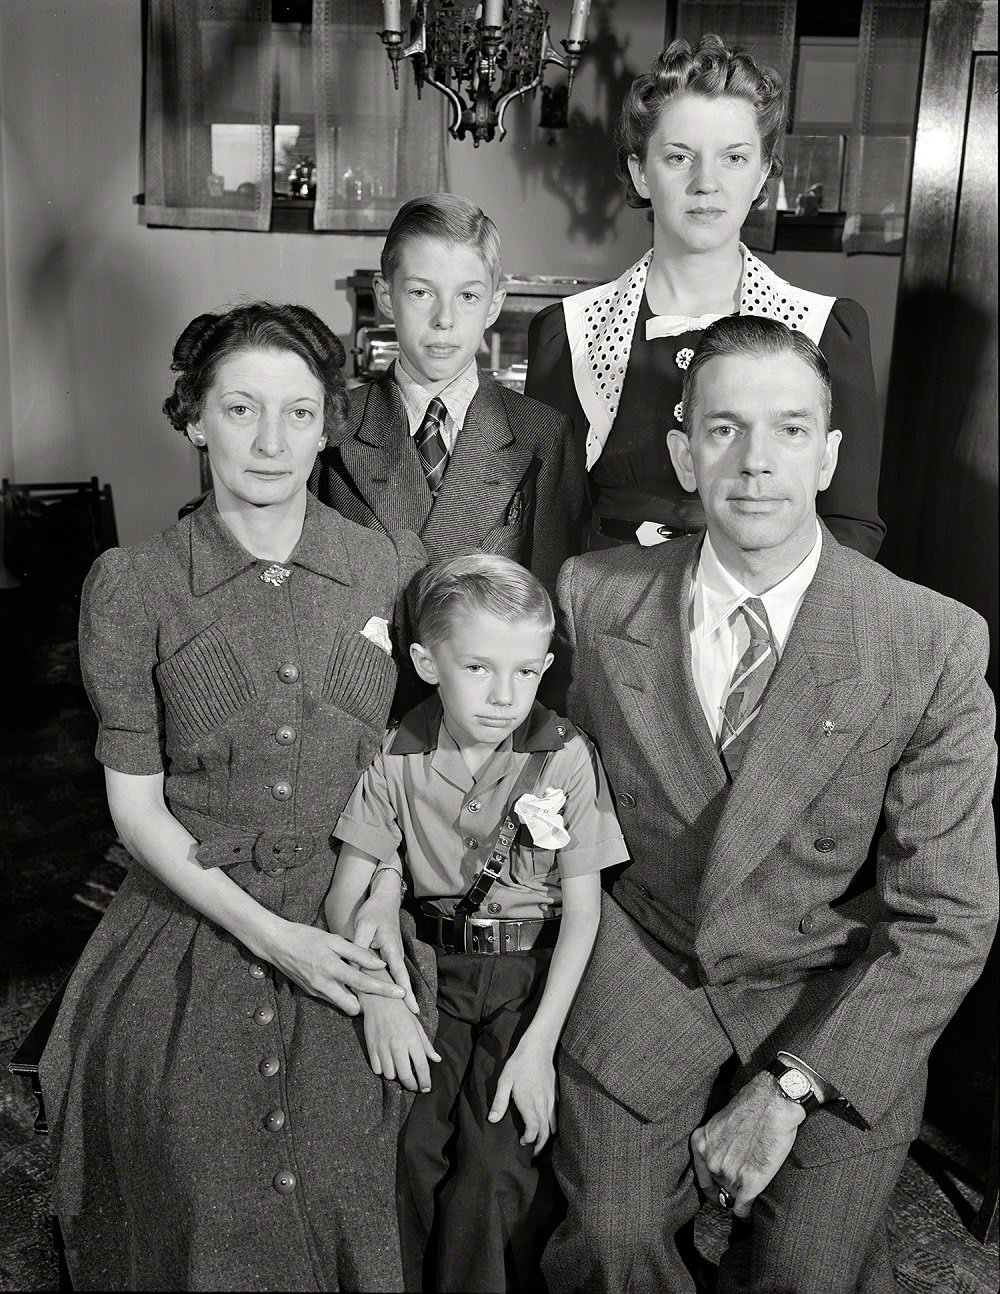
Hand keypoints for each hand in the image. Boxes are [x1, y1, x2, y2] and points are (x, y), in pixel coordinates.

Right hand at [266, 920, 405, 1015]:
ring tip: (362, 985)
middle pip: (353, 1007)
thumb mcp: (333, 939)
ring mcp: (316, 991)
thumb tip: (379, 963)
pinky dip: (341, 993)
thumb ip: (357, 952)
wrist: (276, 944)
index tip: (400, 994)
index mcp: (332, 969)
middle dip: (367, 1003)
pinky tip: (345, 981)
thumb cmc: (306, 937)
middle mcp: (324, 985)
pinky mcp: (310, 993)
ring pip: (342, 1005)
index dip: (384, 990)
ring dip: (354, 999)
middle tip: (377, 992)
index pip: (364, 984)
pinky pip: (331, 999)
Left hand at [354, 883, 417, 1014]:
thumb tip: (355, 968)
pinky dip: (392, 986)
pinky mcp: (388, 955)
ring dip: (400, 995)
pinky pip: (391, 974)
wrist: (384, 899)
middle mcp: (396, 955)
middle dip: (406, 1001)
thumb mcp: (364, 926)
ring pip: (397, 979)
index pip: (401, 977)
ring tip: (402, 1015)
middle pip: (402, 983)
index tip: (413, 1010)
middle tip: (410, 1020)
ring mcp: (394, 955)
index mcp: (392, 950)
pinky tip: (389, 997)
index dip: (406, 994)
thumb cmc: (374, 912)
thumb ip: (360, 947)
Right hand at [362, 995, 440, 1090]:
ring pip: (390, 1074)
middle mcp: (398, 1045)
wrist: (380, 1000)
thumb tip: (437, 1059)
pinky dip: (382, 1070)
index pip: (422, 1066)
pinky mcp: (371, 1047)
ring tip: (399, 1070)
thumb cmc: (401, 1012)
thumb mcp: (417, 1026)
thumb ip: (426, 1045)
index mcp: (412, 1039)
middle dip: (411, 1085)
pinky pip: (377, 1069)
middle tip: (413, 1086)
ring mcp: (383, 1047)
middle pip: (405, 1075)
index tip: (425, 1087)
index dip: (425, 1080)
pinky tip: (386, 1064)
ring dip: (395, 1076)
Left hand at [488, 1036, 556, 1154]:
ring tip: (538, 1141)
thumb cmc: (519, 1064)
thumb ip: (499, 1102)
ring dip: (547, 1136)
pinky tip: (547, 1125)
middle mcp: (542, 1104)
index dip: (529, 1140)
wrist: (538, 1047)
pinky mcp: (555, 1094)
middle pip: (546, 1132)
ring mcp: (551, 1100)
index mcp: (529, 1103)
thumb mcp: (504, 1081)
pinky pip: (557, 1115)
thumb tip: (492, 1120)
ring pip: (553, 1125)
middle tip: (532, 1152)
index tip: (522, 1143)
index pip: (534, 1130)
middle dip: (540, 1145)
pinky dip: (553, 1124)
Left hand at [691, 1073, 804, 1217]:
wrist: (773, 1103)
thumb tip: (723, 1157)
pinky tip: (751, 1214)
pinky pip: (743, 1208)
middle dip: (730, 1189)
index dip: (713, 1189)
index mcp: (701, 1143)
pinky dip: (747, 1213)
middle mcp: (711, 1161)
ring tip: (752, 1194)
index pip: (702, 1178)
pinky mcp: (750, 1182)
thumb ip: (717, 1143)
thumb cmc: (752, 1106)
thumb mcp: (721, 1122)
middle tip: (742, 1188)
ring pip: (733, 1198)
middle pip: (719, 1188)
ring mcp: (729, 1173)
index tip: (720, 1194)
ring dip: (742, 1198)